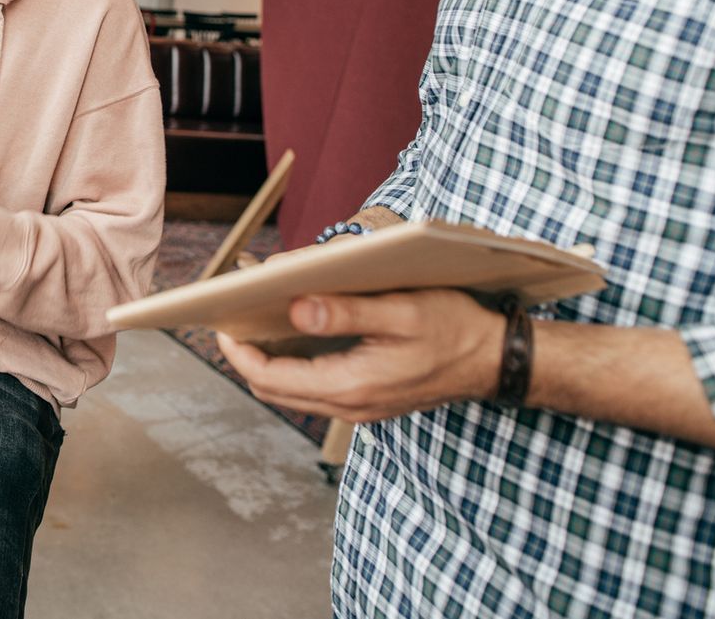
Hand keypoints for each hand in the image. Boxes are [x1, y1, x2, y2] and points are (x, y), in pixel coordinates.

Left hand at [216, 289, 504, 422]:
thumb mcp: (400, 311)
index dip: (237, 351)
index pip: (270, 377)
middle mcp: (350, 405)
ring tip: (254, 316)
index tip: (217, 320)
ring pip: (292, 388)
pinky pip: (315, 385)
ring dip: (268, 358)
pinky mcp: (368, 397)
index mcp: (351, 386)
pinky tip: (294, 327)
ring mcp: (359, 406)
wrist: (497, 359)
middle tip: (228, 314)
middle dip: (245, 354)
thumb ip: (345, 312)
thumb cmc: (454, 328)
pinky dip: (294, 360)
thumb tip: (293, 308)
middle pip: (273, 387)